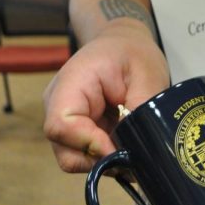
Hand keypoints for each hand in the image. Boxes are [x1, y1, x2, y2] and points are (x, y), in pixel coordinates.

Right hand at [43, 23, 169, 172]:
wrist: (123, 45)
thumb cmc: (132, 54)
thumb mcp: (146, 76)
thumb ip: (138, 112)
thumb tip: (134, 149)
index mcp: (71, 83)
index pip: (61, 126)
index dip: (90, 145)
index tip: (121, 150)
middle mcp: (57, 104)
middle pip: (65, 151)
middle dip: (100, 160)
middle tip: (131, 154)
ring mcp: (63, 120)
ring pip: (75, 158)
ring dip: (105, 160)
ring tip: (130, 145)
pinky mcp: (74, 132)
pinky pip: (85, 155)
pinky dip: (106, 157)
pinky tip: (124, 143)